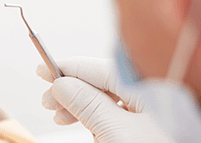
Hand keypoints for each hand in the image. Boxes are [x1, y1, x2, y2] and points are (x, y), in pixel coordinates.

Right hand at [37, 57, 173, 142]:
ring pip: (111, 98)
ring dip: (83, 106)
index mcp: (152, 87)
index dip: (68, 68)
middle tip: (48, 103)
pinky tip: (90, 129)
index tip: (42, 70)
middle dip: (73, 91)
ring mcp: (157, 111)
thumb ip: (88, 105)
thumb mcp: (115, 133)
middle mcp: (157, 94)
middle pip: (105, 82)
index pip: (101, 67)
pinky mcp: (155, 126)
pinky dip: (101, 118)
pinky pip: (122, 113)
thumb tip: (62, 84)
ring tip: (63, 119)